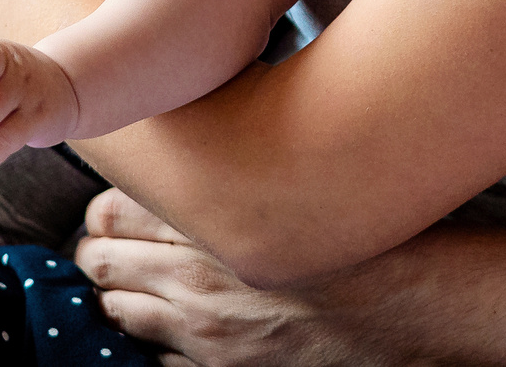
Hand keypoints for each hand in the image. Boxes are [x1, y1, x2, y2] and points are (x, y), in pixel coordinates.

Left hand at [77, 190, 384, 366]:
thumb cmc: (361, 234)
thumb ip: (235, 170)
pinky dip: (153, 342)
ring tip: (128, 285)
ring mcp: (204, 328)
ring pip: (116, 311)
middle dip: (95, 251)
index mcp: (211, 216)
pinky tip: (171, 327)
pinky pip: (155, 359)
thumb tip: (195, 158)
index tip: (114, 205)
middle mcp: (195, 274)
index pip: (110, 207)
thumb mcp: (296, 179)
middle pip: (99, 259)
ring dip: (115, 296)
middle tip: (105, 245)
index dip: (105, 205)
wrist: (410, 304)